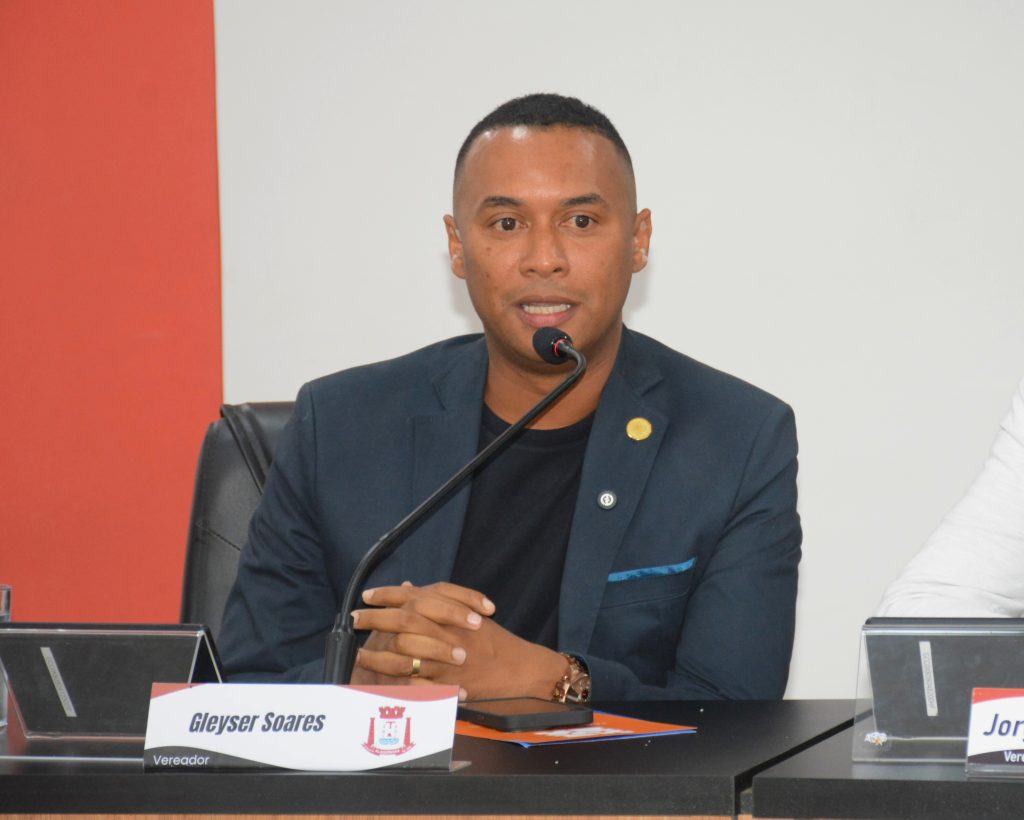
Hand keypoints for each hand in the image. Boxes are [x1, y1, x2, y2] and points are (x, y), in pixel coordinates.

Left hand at [352, 581, 565, 699]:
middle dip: (375, 619)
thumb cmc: (495, 642)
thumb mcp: (470, 613)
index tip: (368, 596)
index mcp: (452, 609)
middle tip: (355, 618)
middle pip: (403, 619)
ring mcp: (446, 655)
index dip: (387, 595)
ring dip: (377, 651)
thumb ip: (440, 601)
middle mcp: (448, 628)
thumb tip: (410, 588)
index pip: (413, 596)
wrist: (519, 669)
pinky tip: (379, 678)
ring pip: (403, 650)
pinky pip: (413, 679)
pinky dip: (393, 678)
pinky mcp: (447, 680)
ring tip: (359, 652)